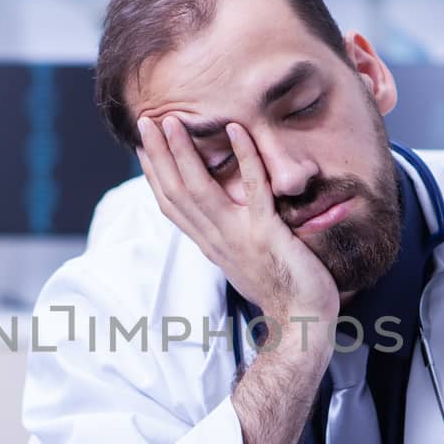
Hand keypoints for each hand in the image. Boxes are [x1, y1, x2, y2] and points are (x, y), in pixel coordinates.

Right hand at [136, 116, 338, 323]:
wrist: (302, 322)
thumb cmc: (280, 289)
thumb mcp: (244, 259)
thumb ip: (229, 234)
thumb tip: (220, 217)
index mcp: (209, 244)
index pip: (170, 205)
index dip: (153, 174)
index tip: (141, 145)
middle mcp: (216, 240)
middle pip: (175, 192)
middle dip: (158, 155)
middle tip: (146, 121)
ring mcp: (239, 237)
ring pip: (199, 190)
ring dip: (183, 153)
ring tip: (173, 121)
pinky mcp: (266, 234)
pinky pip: (252, 190)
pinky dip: (244, 158)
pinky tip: (237, 130)